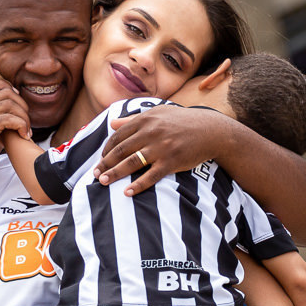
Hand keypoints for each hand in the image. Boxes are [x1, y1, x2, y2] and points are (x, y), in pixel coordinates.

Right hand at [0, 64, 30, 185]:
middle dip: (23, 105)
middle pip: (6, 91)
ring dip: (24, 117)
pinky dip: (20, 125)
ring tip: (26, 131)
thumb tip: (18, 120)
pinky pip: (8, 118)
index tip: (20, 107)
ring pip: (9, 103)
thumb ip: (0, 123)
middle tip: (27, 123)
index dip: (10, 89)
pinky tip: (23, 136)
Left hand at [92, 104, 230, 195]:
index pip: (118, 136)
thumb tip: (112, 124)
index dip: (106, 149)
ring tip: (102, 182)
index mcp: (146, 120)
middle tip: (95, 174)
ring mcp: (161, 147)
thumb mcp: (158, 113)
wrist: (211, 130)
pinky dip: (137, 185)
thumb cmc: (183, 122)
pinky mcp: (172, 161)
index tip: (100, 159)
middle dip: (105, 163)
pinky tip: (127, 192)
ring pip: (132, 163)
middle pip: (121, 150)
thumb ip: (133, 119)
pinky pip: (151, 176)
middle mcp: (151, 132)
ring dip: (115, 174)